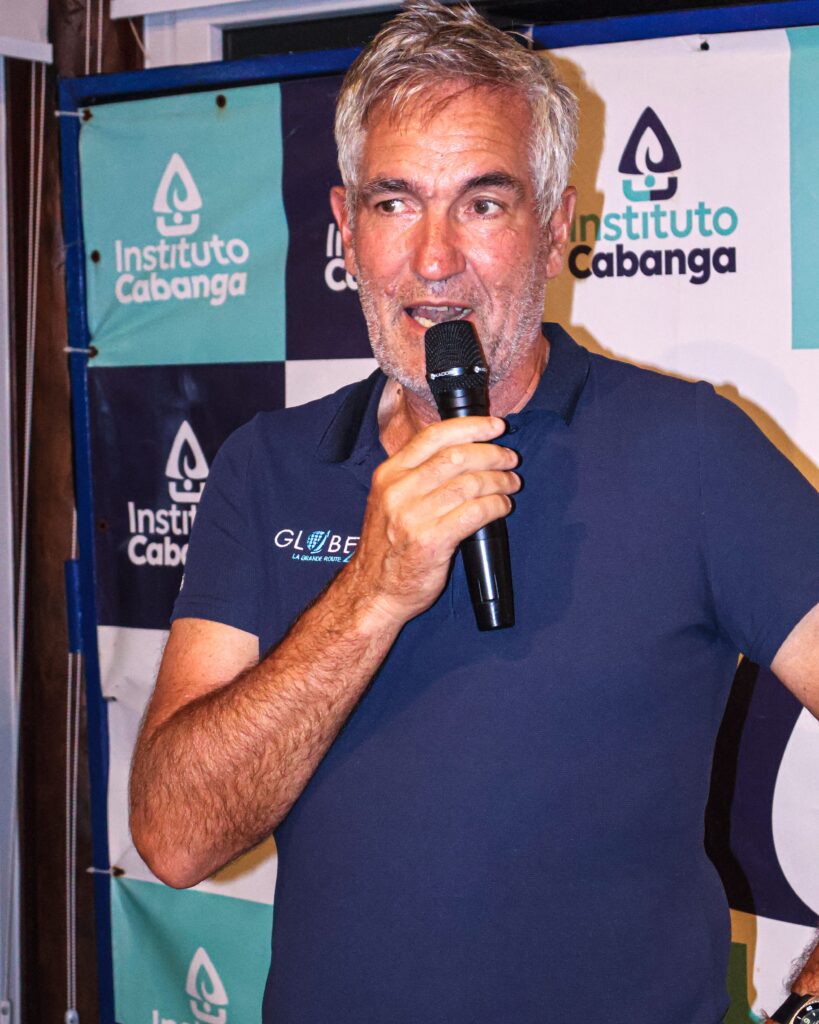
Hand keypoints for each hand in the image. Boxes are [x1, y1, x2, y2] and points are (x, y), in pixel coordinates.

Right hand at [345, 415, 519, 627]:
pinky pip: (475, 512)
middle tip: (509, 459)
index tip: (495, 426)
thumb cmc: (387, 547)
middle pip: (457, 456)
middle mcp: (398, 491)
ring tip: (511, 483)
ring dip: (499, 480)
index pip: (433, 436)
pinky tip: (502, 507)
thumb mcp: (389, 499)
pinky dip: (496, 505)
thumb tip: (461, 451)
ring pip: (470, 483)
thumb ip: (416, 475)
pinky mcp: (432, 541)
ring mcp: (414, 516)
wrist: (373, 591)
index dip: (471, 427)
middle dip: (492, 453)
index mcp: (389, 474)